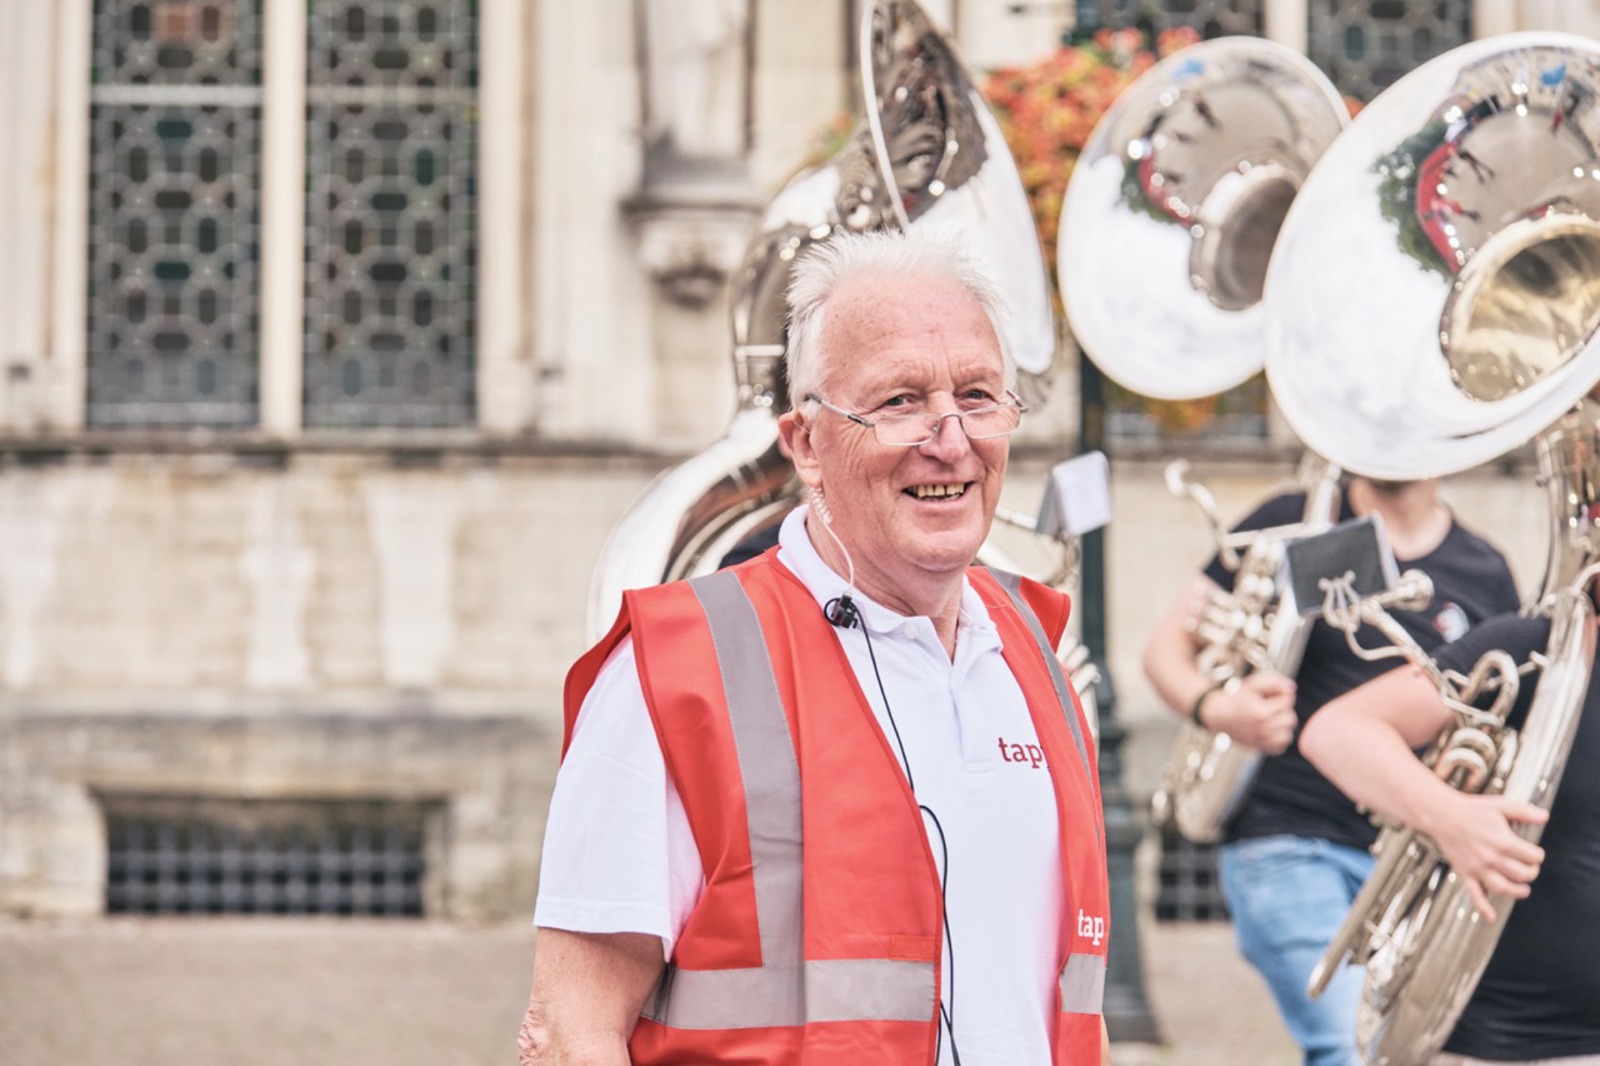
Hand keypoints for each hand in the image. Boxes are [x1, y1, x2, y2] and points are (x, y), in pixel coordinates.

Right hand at [1198, 672, 1296, 754]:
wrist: (1217, 713)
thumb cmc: (1236, 697)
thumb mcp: (1252, 684)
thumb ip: (1274, 682)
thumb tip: (1292, 688)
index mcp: (1262, 712)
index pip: (1287, 701)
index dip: (1280, 694)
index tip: (1267, 695)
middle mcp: (1263, 729)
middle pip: (1290, 718)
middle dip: (1281, 710)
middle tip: (1267, 706)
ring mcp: (1262, 741)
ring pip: (1287, 734)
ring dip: (1281, 725)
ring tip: (1269, 718)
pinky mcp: (1260, 748)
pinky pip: (1281, 746)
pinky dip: (1277, 738)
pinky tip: (1268, 729)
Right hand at [1426, 791, 1547, 921]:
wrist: (1440, 814)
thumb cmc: (1470, 809)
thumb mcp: (1501, 805)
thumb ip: (1525, 811)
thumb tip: (1545, 816)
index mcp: (1503, 842)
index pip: (1533, 857)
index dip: (1537, 855)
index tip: (1534, 852)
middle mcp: (1491, 858)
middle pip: (1522, 874)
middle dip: (1531, 872)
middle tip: (1529, 867)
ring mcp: (1478, 868)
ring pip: (1504, 888)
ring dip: (1518, 891)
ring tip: (1523, 889)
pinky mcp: (1465, 873)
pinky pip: (1474, 895)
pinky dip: (1483, 908)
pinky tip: (1491, 917)